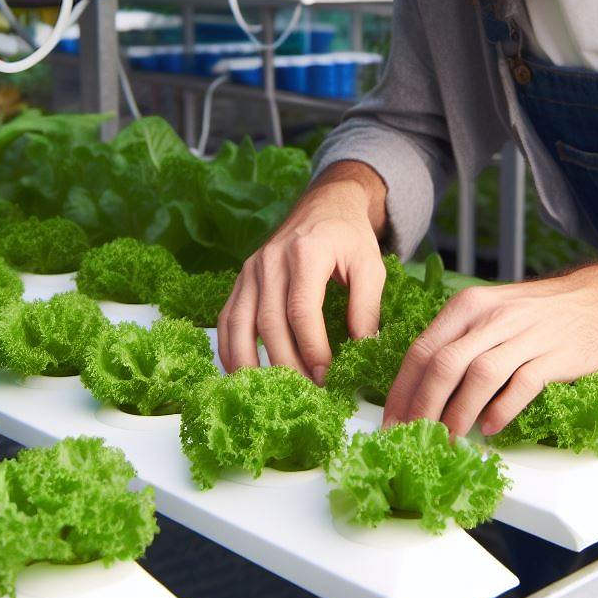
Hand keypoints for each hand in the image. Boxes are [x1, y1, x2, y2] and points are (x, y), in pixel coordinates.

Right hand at [217, 166, 386, 383]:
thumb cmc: (349, 236)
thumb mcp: (370, 265)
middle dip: (286, 364)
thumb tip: (361, 351)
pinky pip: (227, 317)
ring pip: (240, 323)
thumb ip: (366, 307)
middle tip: (305, 393)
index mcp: (306, 252)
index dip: (312, 349)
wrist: (326, 203)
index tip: (327, 377)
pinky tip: (240, 373)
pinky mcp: (242, 277)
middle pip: (269, 322)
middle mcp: (271, 259)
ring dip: (250, 363)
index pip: (301, 311)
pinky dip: (229, 348)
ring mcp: (252, 268)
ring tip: (267, 394)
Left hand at [381, 274, 597, 437]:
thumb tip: (419, 389)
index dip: (403, 389)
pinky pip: (521, 385)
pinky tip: (490, 427)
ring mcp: (524, 335)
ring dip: (459, 415)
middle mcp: (491, 317)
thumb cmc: (532, 314)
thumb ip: (456, 342)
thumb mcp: (487, 313)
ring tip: (449, 440)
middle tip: (414, 437)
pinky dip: (502, 410)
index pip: (422, 349)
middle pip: (445, 365)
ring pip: (479, 377)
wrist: (594, 301)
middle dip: (423, 407)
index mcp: (467, 306)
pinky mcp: (554, 354)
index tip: (392, 421)